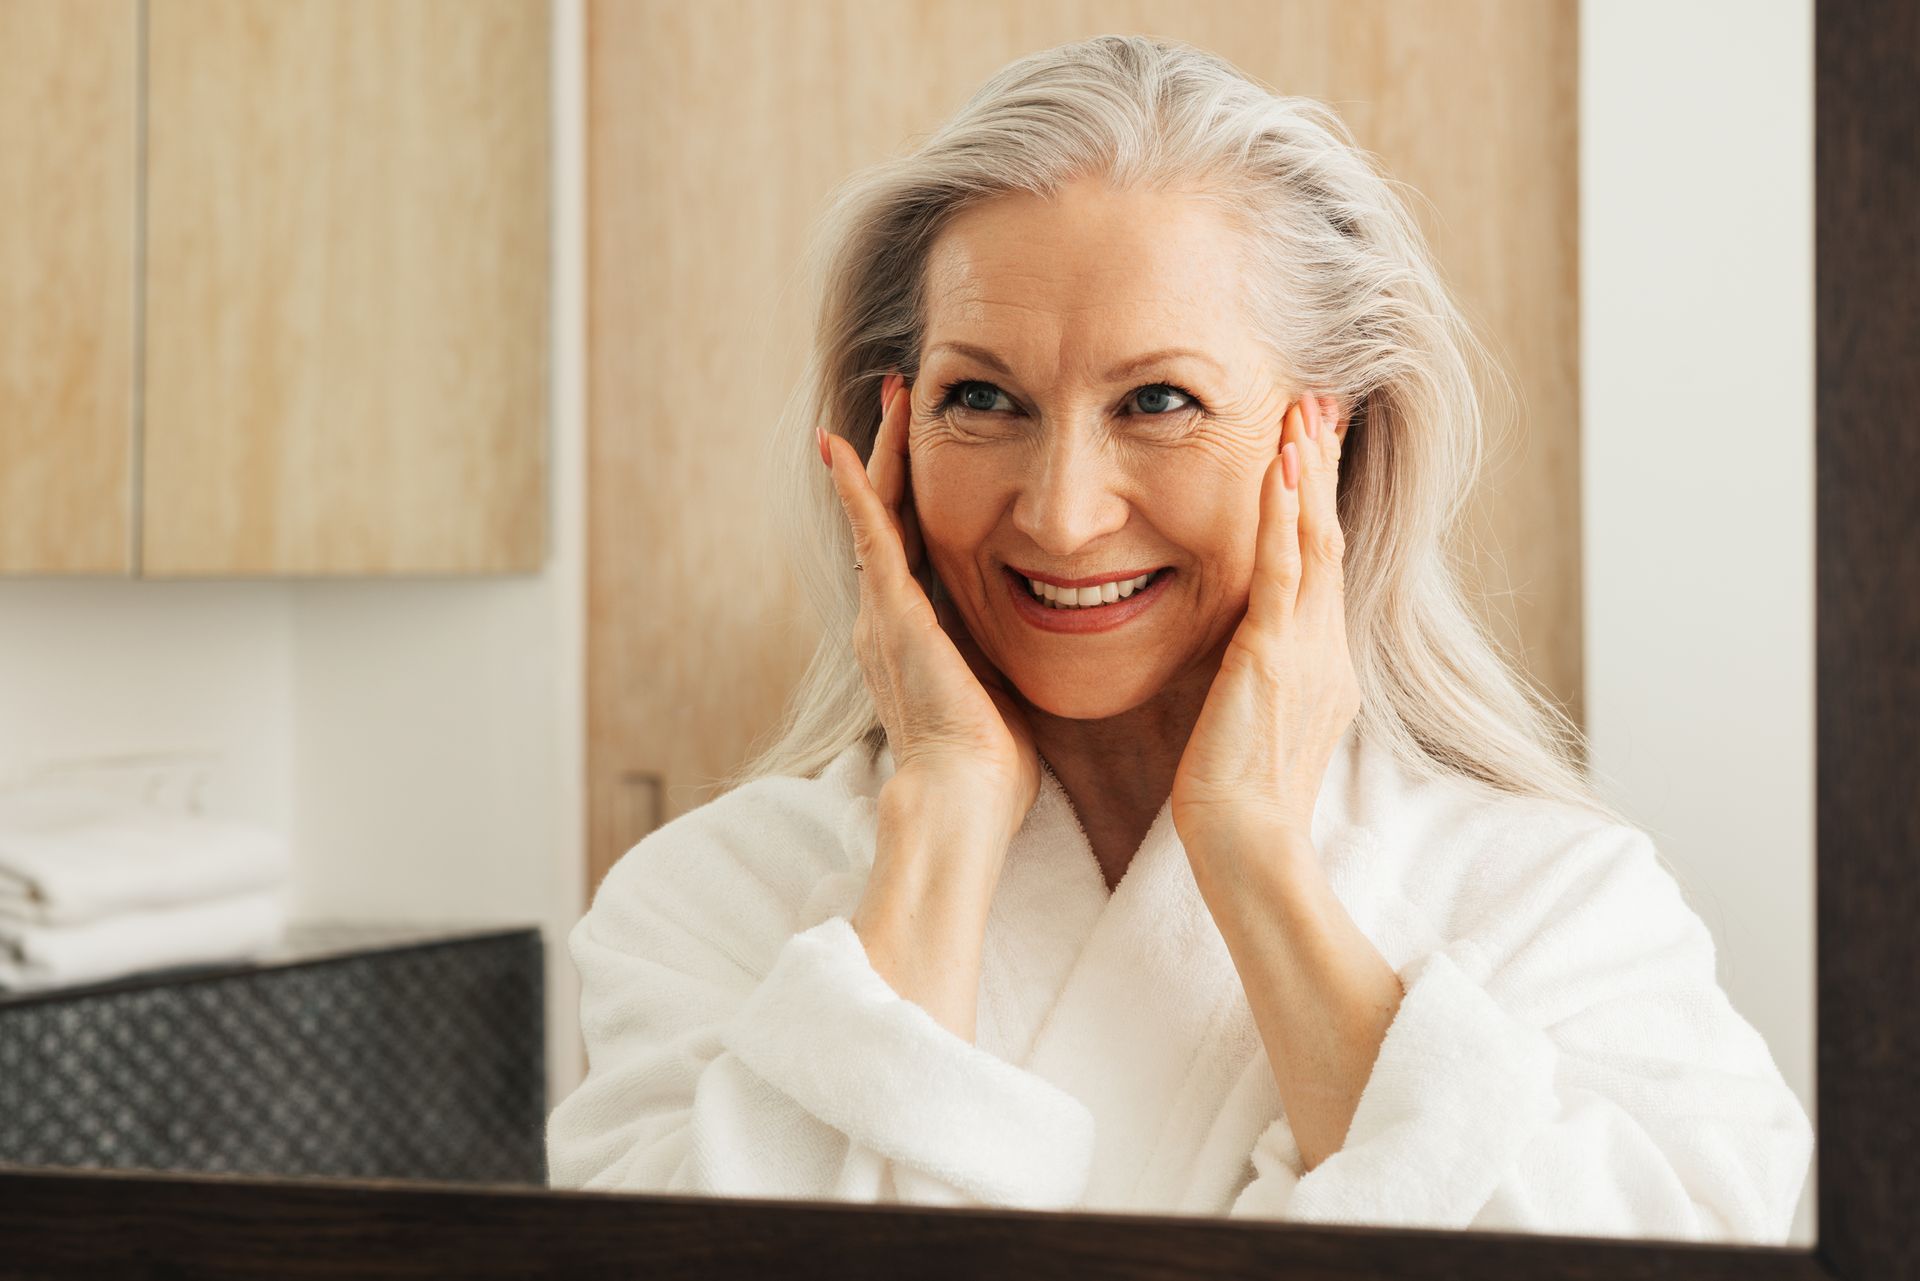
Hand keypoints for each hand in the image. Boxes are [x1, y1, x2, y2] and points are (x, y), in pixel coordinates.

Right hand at [819, 373, 1040, 842]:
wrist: (962, 801)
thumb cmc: (991, 767)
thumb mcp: (1005, 689)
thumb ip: (1009, 653)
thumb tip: (1055, 633)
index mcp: (915, 636)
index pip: (915, 547)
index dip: (919, 495)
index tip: (935, 448)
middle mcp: (887, 618)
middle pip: (890, 516)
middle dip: (897, 455)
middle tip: (903, 397)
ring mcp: (884, 614)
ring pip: (880, 513)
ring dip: (885, 452)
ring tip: (892, 396)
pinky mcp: (892, 614)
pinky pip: (871, 536)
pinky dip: (858, 489)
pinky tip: (845, 445)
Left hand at [1169, 394, 1360, 857]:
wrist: (1247, 846)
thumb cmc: (1238, 797)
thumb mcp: (1256, 719)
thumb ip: (1260, 676)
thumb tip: (1247, 654)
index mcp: (1323, 662)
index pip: (1323, 562)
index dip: (1318, 500)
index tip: (1310, 445)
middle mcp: (1327, 647)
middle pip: (1329, 536)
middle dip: (1321, 467)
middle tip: (1317, 403)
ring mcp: (1308, 650)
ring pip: (1315, 540)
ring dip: (1306, 473)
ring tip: (1302, 412)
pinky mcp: (1275, 658)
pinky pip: (1283, 573)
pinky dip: (1280, 516)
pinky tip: (1276, 467)